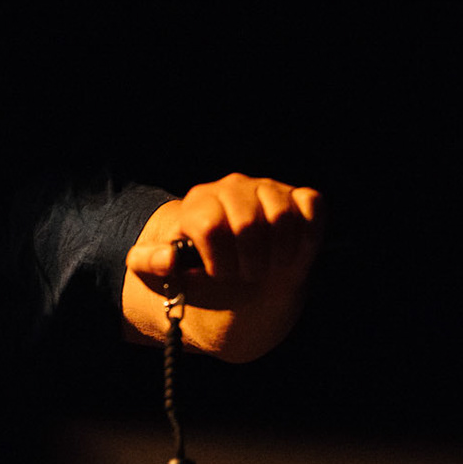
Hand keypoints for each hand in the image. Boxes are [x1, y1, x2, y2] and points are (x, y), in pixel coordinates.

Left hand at [125, 173, 323, 362]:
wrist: (232, 269)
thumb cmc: (197, 269)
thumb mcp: (161, 270)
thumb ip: (149, 262)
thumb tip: (169, 258)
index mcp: (199, 203)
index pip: (211, 227)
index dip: (219, 262)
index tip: (219, 275)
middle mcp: (233, 188)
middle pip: (249, 224)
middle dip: (249, 263)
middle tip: (246, 275)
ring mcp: (268, 189)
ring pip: (283, 216)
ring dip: (279, 254)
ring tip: (268, 266)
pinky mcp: (297, 197)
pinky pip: (312, 205)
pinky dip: (308, 234)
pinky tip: (292, 252)